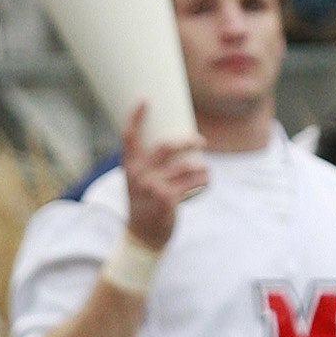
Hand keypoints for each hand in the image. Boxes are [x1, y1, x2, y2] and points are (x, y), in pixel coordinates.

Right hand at [119, 99, 207, 251]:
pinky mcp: (167, 199)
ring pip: (186, 165)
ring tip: (205, 169)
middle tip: (201, 141)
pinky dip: (205, 180)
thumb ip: (148, 164)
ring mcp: (152, 187)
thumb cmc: (144, 204)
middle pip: (165, 146)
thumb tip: (173, 141)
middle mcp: (139, 174)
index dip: (135, 116)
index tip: (145, 99)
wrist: (142, 236)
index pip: (129, 136)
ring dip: (202, 166)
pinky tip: (206, 182)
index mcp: (130, 166)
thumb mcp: (138, 182)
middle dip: (187, 140)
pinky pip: (194, 182)